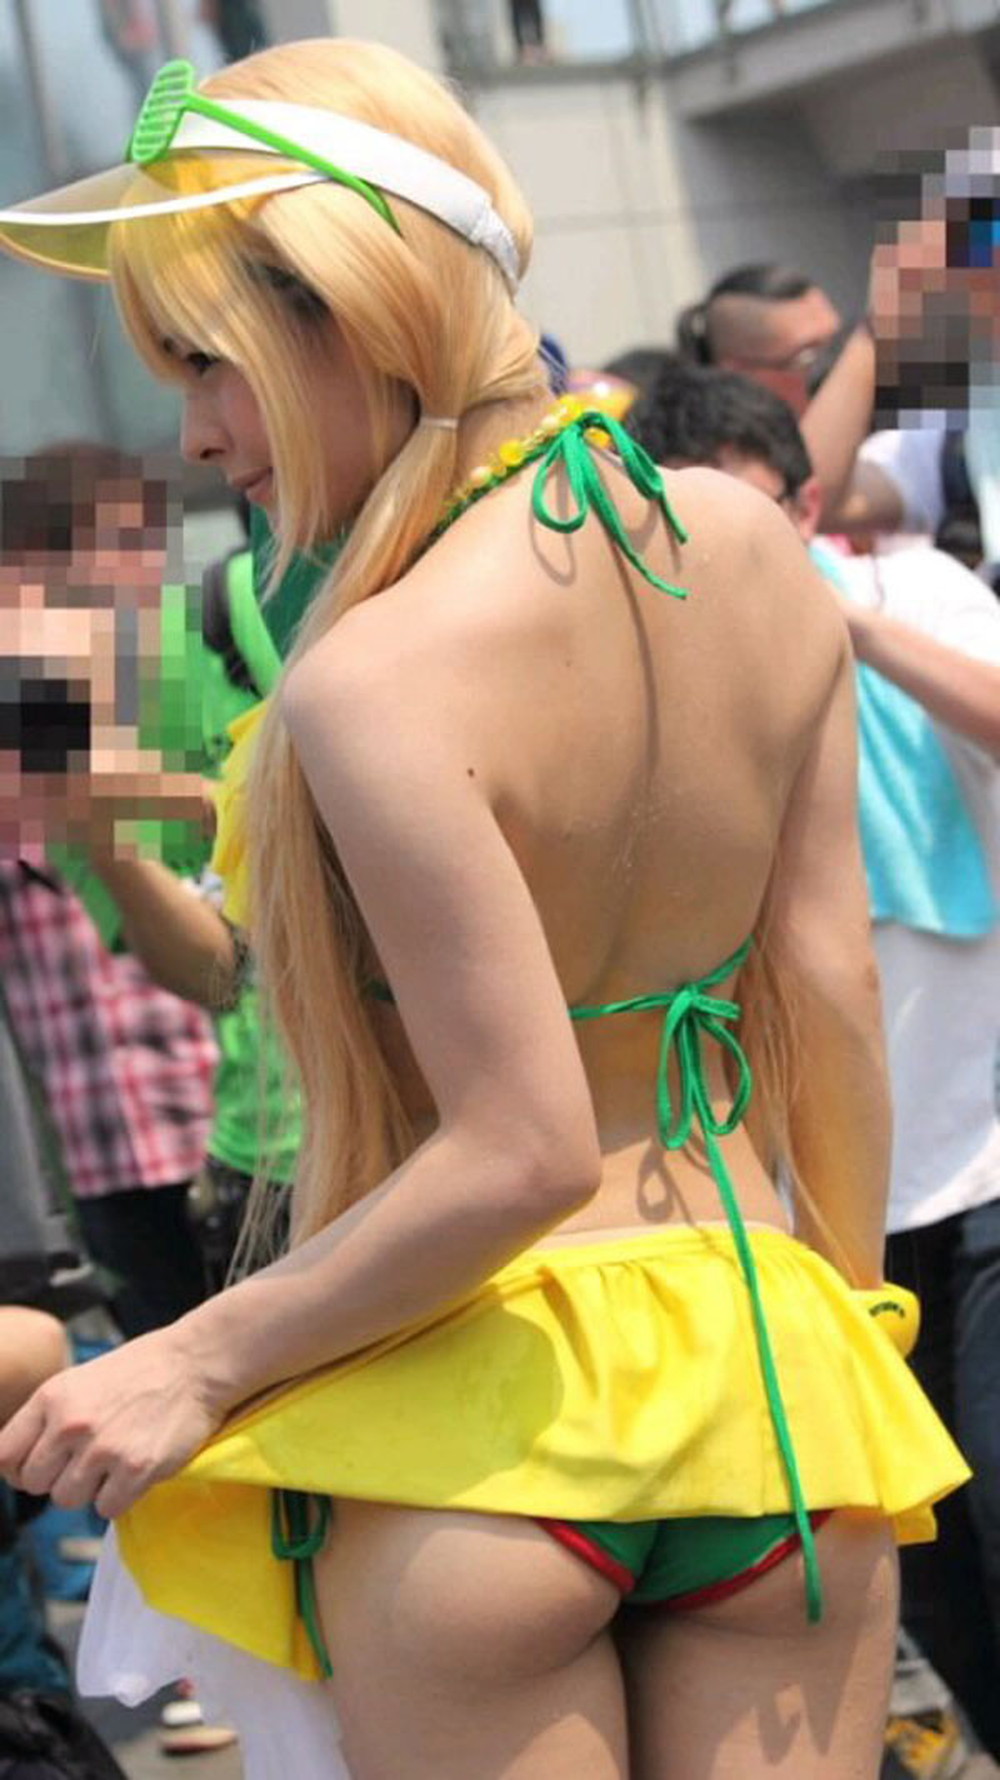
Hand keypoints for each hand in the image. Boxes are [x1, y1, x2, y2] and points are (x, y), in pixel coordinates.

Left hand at [0, 1328, 224, 1517]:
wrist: (195, 1364)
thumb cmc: (138, 1372)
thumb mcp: (79, 1381)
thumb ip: (47, 1419)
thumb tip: (15, 1466)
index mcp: (52, 1398)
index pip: (4, 1455)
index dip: (17, 1468)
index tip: (37, 1466)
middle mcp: (71, 1424)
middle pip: (34, 1483)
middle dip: (55, 1477)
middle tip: (85, 1460)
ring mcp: (103, 1449)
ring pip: (67, 1499)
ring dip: (88, 1489)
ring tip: (113, 1460)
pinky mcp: (136, 1469)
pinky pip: (106, 1509)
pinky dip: (119, 1496)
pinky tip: (133, 1469)